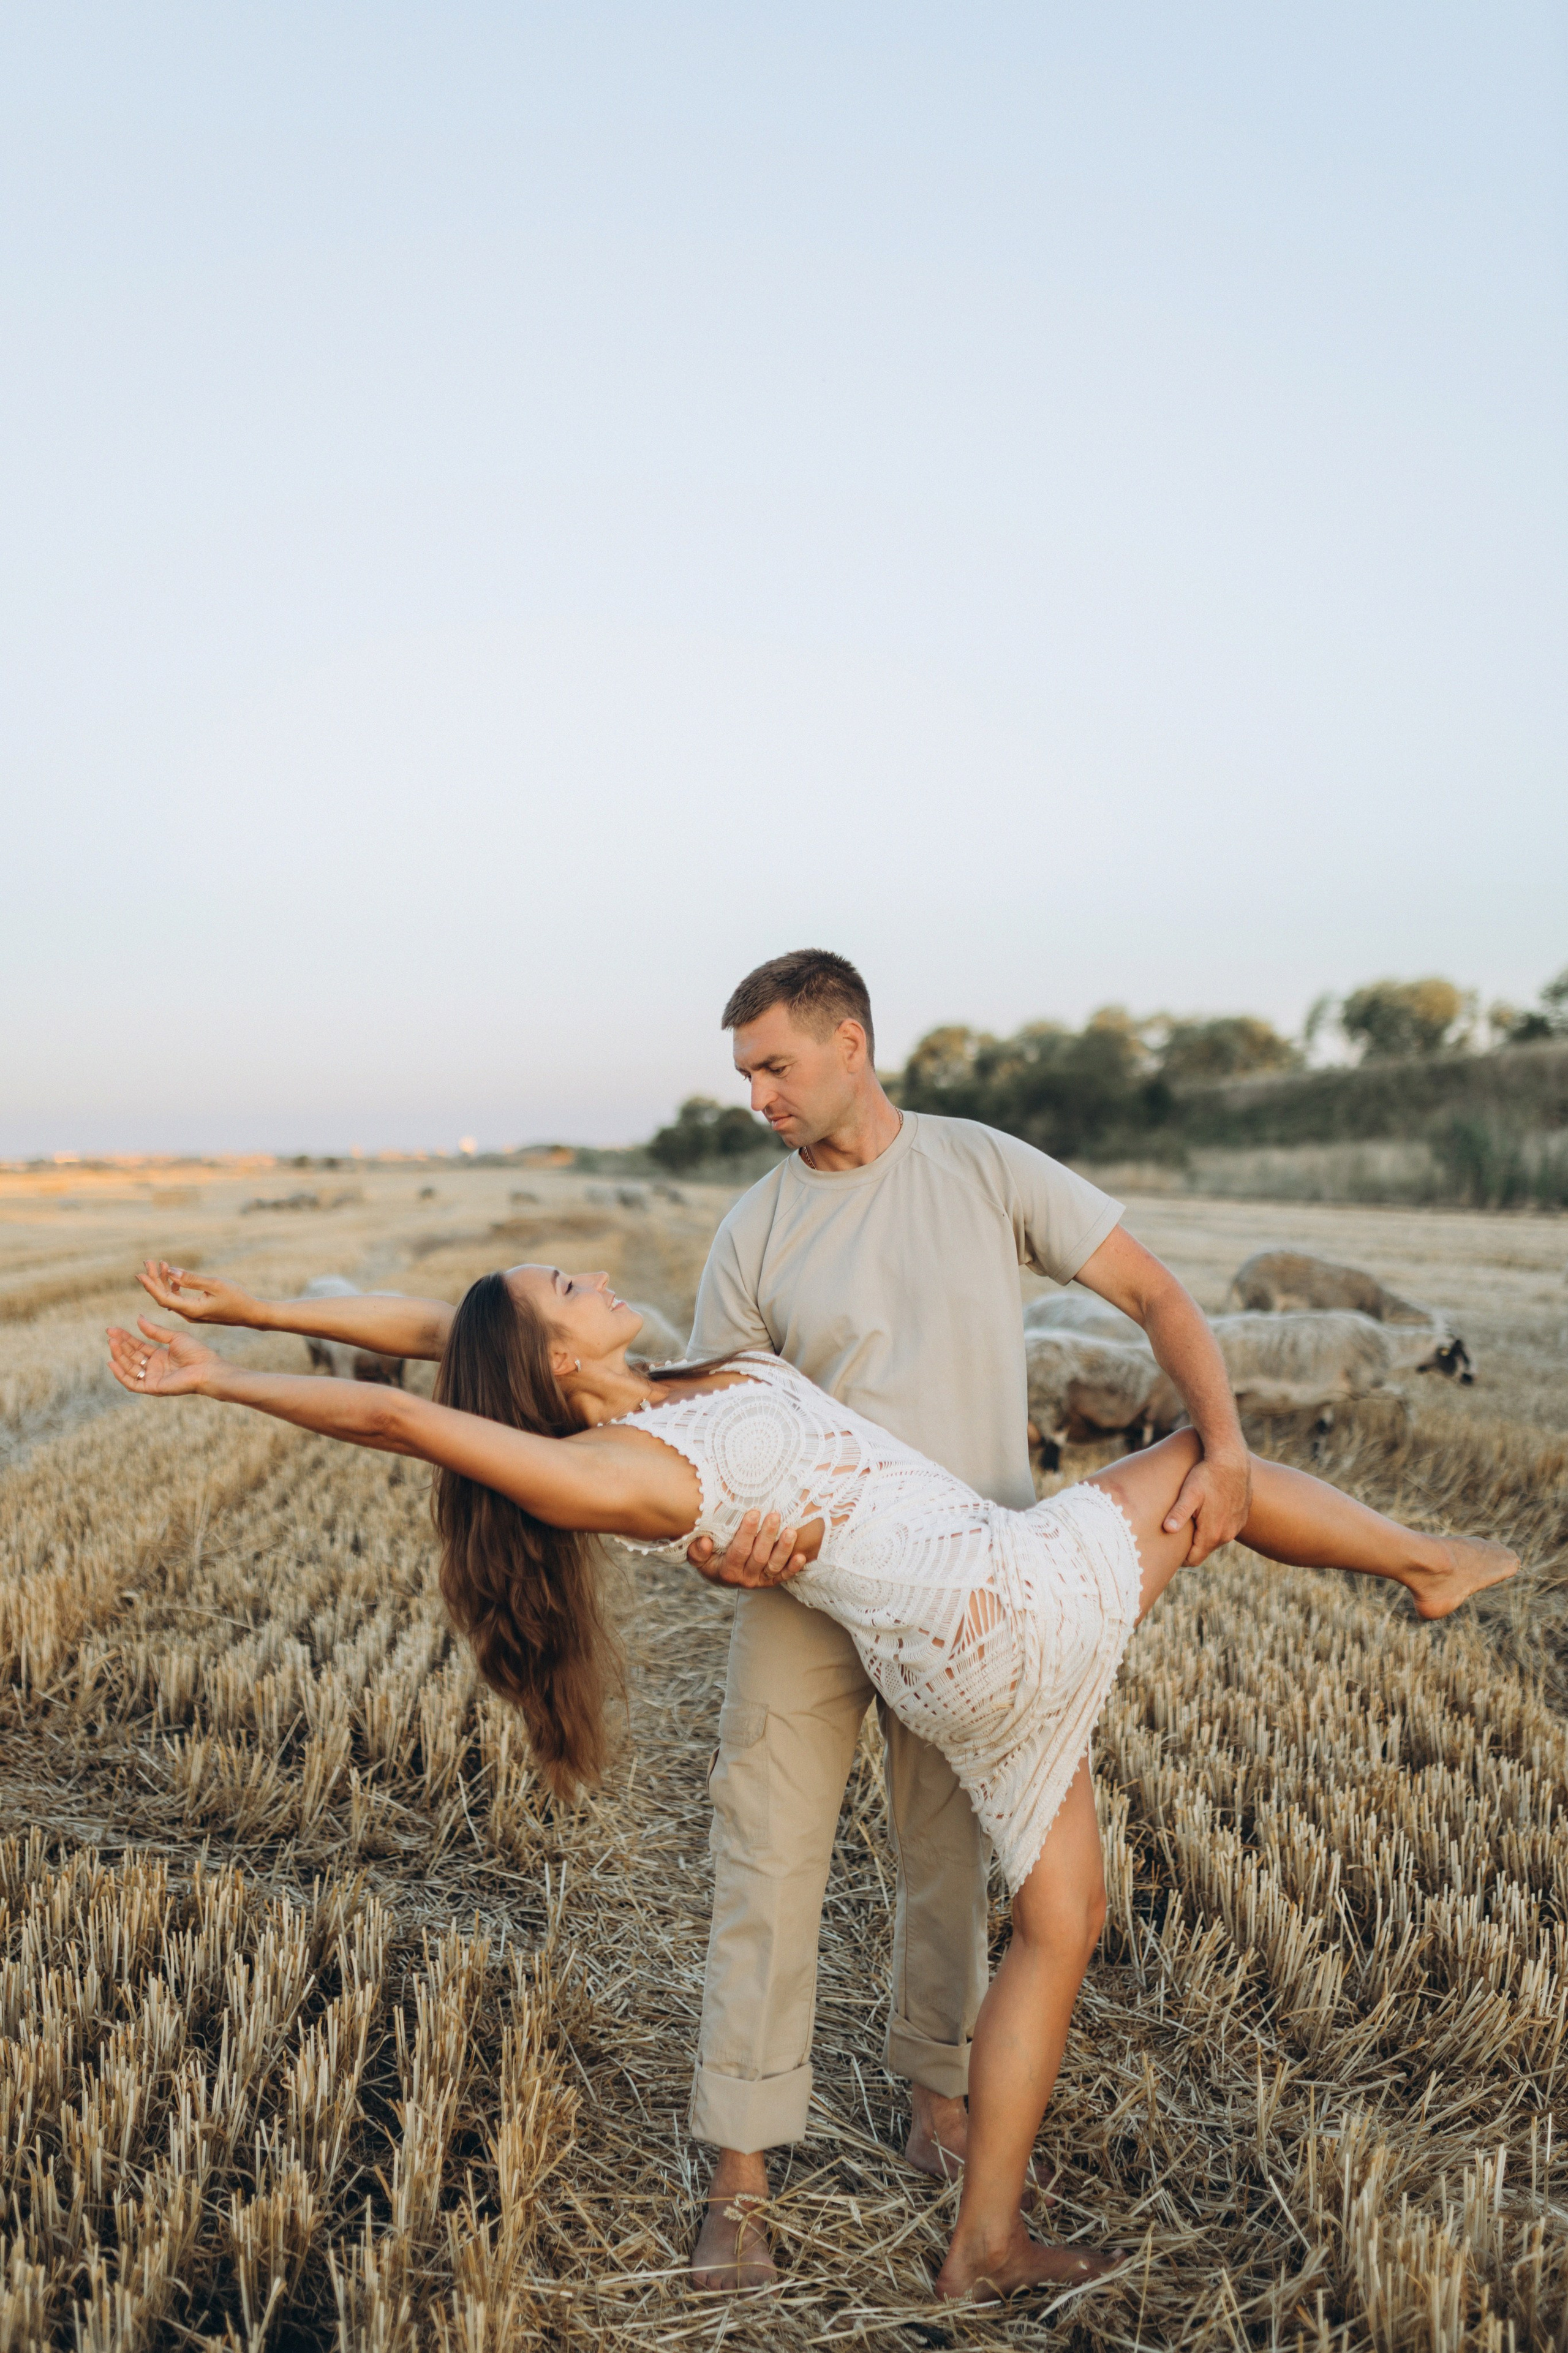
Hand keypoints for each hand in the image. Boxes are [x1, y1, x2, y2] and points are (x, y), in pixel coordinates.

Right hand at [107, 1316, 221, 1397]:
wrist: (206, 1368)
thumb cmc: (196, 1353)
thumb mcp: (174, 1337)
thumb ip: (155, 1331)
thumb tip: (139, 1319)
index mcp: (160, 1357)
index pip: (137, 1347)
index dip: (125, 1338)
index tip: (112, 1329)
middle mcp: (154, 1368)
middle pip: (132, 1356)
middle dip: (120, 1345)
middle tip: (110, 1334)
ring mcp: (152, 1378)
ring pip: (129, 1368)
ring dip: (119, 1356)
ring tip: (112, 1343)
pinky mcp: (152, 1388)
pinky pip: (132, 1383)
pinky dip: (121, 1374)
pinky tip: (112, 1363)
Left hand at [136, 1260, 258, 1326]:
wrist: (251, 1314)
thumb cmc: (237, 1298)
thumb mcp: (215, 1284)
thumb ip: (191, 1279)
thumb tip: (170, 1271)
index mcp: (191, 1310)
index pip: (164, 1298)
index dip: (151, 1285)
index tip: (141, 1273)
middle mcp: (188, 1314)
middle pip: (164, 1297)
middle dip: (154, 1279)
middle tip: (148, 1262)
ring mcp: (192, 1314)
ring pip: (170, 1298)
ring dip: (163, 1282)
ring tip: (160, 1264)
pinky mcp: (196, 1311)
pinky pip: (178, 1299)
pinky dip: (173, 1287)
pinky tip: (173, 1276)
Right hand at [688, 1510, 807, 1589]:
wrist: (721, 1577)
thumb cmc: (710, 1560)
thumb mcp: (698, 1558)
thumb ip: (697, 1551)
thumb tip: (705, 1542)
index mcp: (728, 1571)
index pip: (739, 1551)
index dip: (747, 1532)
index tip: (753, 1513)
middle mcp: (746, 1578)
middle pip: (759, 1556)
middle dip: (767, 1535)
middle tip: (775, 1515)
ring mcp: (760, 1580)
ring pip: (774, 1566)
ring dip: (784, 1549)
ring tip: (791, 1531)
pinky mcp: (771, 1581)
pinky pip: (784, 1576)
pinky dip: (793, 1568)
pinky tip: (801, 1556)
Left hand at [1162, 1451, 1250, 1566]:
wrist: (1232, 1459)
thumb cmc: (1207, 1475)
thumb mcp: (1190, 1493)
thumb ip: (1179, 1513)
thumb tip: (1167, 1530)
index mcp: (1213, 1533)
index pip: (1194, 1559)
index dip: (1180, 1559)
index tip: (1168, 1553)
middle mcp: (1227, 1534)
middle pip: (1204, 1550)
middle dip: (1191, 1547)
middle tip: (1176, 1536)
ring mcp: (1236, 1526)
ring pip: (1215, 1539)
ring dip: (1204, 1535)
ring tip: (1190, 1523)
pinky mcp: (1242, 1516)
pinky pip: (1226, 1528)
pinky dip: (1216, 1525)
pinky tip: (1207, 1512)